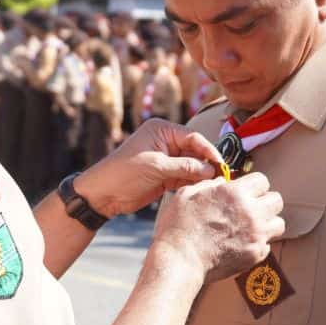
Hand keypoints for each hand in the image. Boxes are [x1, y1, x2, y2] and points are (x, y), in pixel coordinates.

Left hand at [74, 118, 222, 218]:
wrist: (103, 193)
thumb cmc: (124, 172)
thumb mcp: (156, 166)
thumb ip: (185, 167)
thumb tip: (211, 169)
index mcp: (162, 130)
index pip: (193, 137)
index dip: (208, 150)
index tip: (221, 163)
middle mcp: (166, 142)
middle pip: (195, 151)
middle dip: (207, 164)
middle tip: (222, 177)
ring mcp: (167, 159)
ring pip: (192, 166)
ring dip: (202, 176)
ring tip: (214, 186)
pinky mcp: (166, 176)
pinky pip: (185, 177)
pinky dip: (193, 183)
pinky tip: (201, 190)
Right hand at [151, 172, 285, 282]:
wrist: (180, 260)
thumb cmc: (179, 226)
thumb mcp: (187, 194)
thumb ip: (209, 185)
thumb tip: (222, 183)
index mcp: (235, 193)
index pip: (262, 180)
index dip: (252, 185)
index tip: (245, 191)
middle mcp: (251, 212)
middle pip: (276, 200)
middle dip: (264, 201)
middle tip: (251, 208)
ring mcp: (256, 235)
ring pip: (278, 223)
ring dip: (267, 222)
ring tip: (251, 226)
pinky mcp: (255, 255)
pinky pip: (268, 244)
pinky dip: (259, 243)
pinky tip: (242, 243)